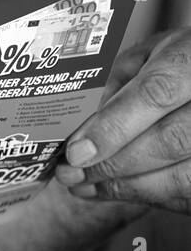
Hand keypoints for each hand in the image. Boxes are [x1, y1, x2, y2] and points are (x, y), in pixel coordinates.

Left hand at [54, 28, 190, 213]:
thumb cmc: (177, 59)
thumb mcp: (145, 55)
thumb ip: (115, 84)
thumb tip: (82, 129)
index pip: (155, 94)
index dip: (112, 128)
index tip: (76, 152)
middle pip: (169, 140)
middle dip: (112, 164)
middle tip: (70, 173)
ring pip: (183, 176)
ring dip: (127, 187)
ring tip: (85, 186)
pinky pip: (189, 192)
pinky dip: (148, 196)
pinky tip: (116, 189)